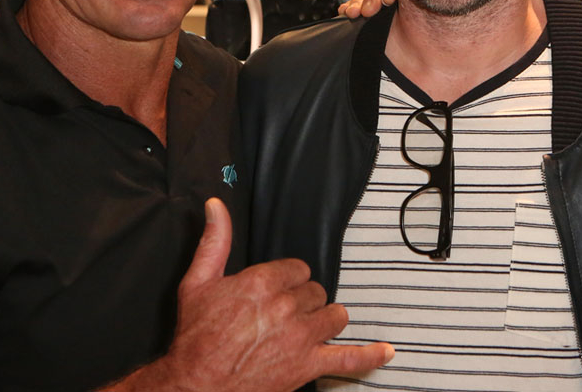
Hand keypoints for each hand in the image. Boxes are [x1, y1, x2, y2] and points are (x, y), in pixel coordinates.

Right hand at [106, 198, 392, 391]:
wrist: (195, 384)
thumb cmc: (195, 337)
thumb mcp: (197, 283)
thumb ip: (214, 241)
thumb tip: (216, 207)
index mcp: (262, 283)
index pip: (297, 269)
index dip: (288, 279)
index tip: (277, 290)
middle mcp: (286, 307)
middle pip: (315, 291)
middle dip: (303, 301)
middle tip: (282, 314)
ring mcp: (301, 337)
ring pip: (334, 315)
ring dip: (326, 319)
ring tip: (311, 326)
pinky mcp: (308, 365)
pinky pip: (349, 359)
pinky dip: (370, 356)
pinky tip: (385, 351)